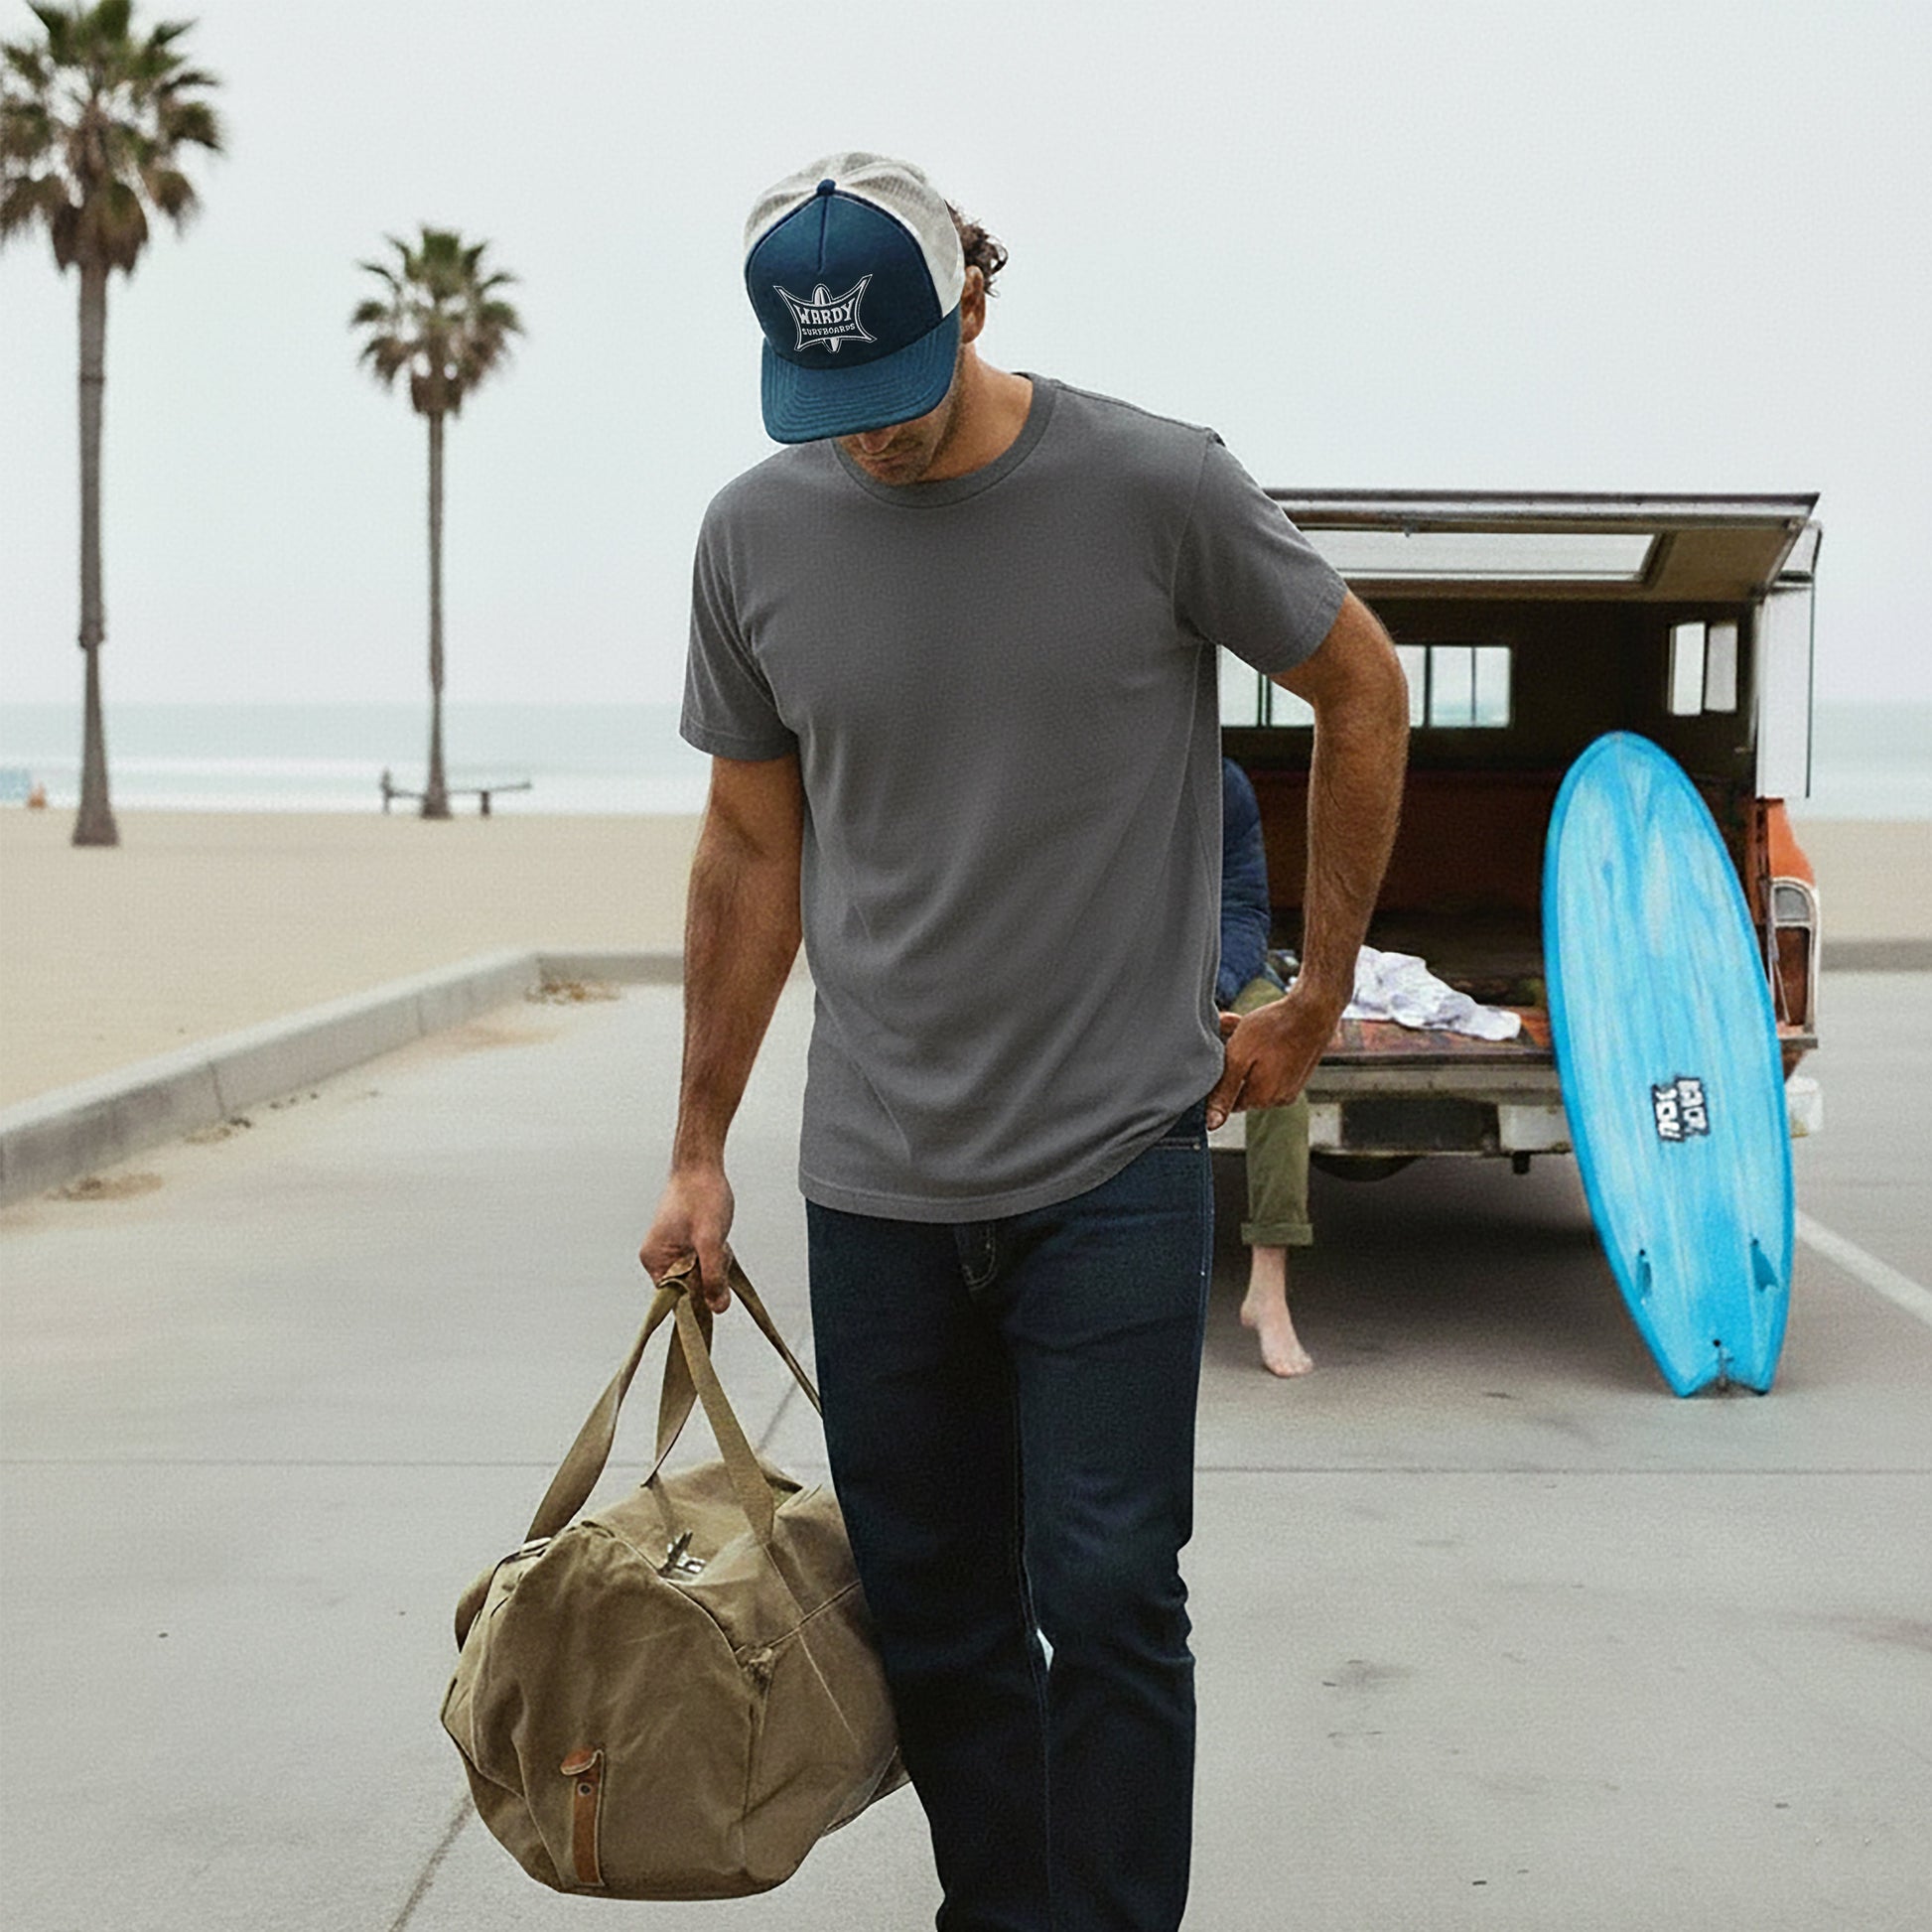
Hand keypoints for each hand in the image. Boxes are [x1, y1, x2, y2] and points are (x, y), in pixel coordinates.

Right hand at [639, 1164, 736, 1312]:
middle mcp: (658, 1257)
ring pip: (700, 1273)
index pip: (675, 1298)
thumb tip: (717, 1308)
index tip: (715, 1283)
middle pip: (689, 1287)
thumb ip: (713, 1276)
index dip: (698, 1295)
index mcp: (655, 1260)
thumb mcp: (710, 1240)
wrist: (701, 1164)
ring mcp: (671, 1249)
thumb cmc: (702, 1196)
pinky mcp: (684, 1242)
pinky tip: (719, 1237)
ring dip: (715, 1262)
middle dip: (710, 1273)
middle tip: (718, 1248)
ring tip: (718, 1238)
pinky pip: (702, 1260)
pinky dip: (715, 1253)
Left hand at [1205, 983, 1342, 1128]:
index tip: (1222, 1056)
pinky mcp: (1297, 1076)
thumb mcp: (1239, 1056)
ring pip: (1256, 1077)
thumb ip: (1224, 1091)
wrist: (1313, 1010)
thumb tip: (1212, 1124)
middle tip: (1233, 1036)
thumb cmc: (1274, 1027)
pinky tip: (1264, 1035)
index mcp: (1261, 1098)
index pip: (1228, 1102)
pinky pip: (1272, 1071)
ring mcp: (1290, 1088)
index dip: (1221, 1079)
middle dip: (1235, 1065)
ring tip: (1248, 1032)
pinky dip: (1264, 1055)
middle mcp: (1278, 1099)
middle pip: (1243, 1088)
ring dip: (1248, 1058)